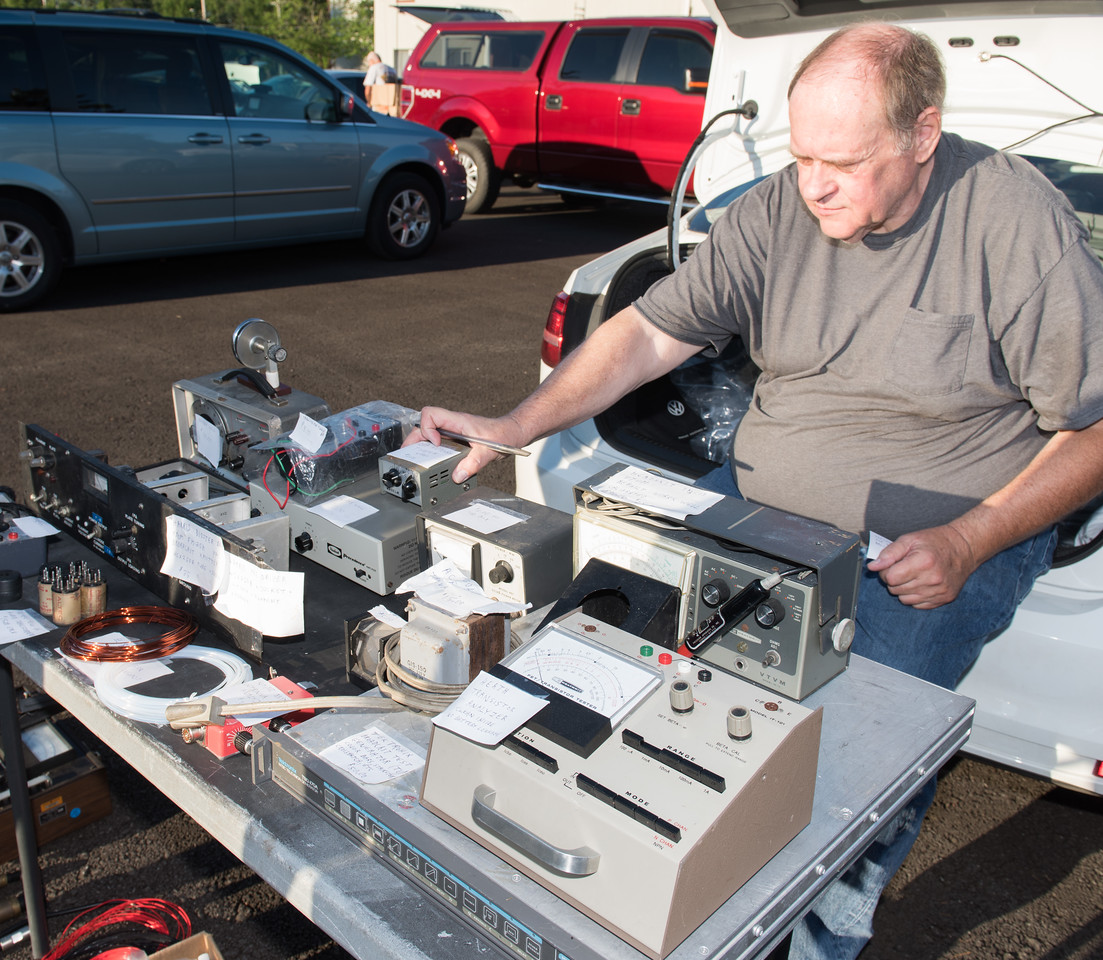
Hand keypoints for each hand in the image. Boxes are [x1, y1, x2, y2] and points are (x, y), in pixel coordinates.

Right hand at [407, 406, 523, 481]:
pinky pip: (437, 443)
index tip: (434, 445)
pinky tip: (432, 464)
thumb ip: (474, 463)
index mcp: (458, 421)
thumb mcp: (489, 450)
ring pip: (428, 434)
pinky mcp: (455, 440)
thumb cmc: (502, 435)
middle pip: (423, 426)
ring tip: (416, 461)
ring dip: (420, 447)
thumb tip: (458, 475)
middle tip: (409, 457)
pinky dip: (431, 453)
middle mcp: (452, 425)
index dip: (426, 429)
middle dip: (414, 441)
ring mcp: (452, 432)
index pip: (430, 414)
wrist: (512, 432)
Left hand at [866, 523, 978, 608]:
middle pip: (895, 589)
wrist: (964, 548)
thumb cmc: (935, 542)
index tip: (892, 564)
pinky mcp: (944, 599)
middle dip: (894, 579)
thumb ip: (889, 553)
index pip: (890, 577)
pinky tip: (921, 583)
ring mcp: (939, 591)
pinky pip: (918, 605)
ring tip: (912, 575)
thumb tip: (873, 566)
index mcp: (922, 562)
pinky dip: (915, 596)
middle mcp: (932, 579)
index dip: (886, 570)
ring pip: (905, 599)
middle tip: (903, 568)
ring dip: (903, 589)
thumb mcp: (909, 540)